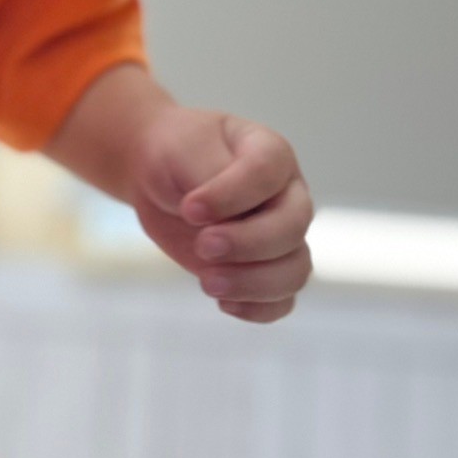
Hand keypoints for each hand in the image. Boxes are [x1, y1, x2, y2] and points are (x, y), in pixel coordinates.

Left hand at [129, 104, 314, 322]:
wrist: (162, 174)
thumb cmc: (178, 153)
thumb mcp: (185, 148)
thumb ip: (209, 176)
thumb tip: (226, 223)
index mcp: (272, 155)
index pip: (268, 174)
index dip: (231, 196)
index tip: (189, 209)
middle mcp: (287, 196)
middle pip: (293, 227)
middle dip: (247, 243)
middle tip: (202, 246)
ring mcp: (281, 236)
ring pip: (295, 270)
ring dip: (254, 283)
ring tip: (207, 282)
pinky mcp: (264, 269)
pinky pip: (282, 300)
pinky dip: (259, 308)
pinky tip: (224, 303)